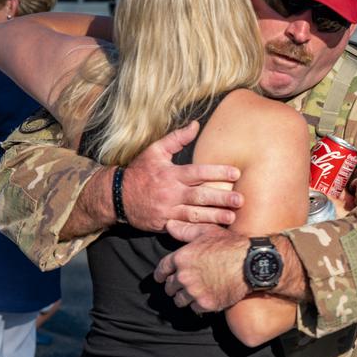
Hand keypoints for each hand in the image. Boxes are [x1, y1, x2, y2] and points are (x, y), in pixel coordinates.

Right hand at [121, 122, 243, 231]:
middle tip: (240, 200)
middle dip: (221, 198)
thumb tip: (196, 125)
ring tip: (232, 217)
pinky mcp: (164, 224)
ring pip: (194, 214)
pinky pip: (183, 227)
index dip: (217, 173)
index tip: (236, 173)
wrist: (117, 196)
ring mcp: (168, 210)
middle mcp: (171, 192)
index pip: (198, 172)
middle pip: (200, 196)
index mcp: (171, 174)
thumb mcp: (155, 151)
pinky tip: (213, 231)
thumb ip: (177, 138)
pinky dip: (198, 230)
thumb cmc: (140, 171)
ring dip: (214, 216)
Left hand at [154, 226, 250, 312]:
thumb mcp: (208, 231)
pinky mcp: (206, 304)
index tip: (161, 277)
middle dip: (174, 286)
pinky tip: (206, 296)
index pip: (161, 270)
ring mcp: (194, 291)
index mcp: (182, 257)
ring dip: (185, 297)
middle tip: (184, 284)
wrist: (251, 263)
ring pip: (179, 300)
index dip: (160, 274)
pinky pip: (194, 308)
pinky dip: (198, 304)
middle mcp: (184, 276)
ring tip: (194, 292)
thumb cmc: (230, 244)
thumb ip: (186, 230)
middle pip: (169, 287)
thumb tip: (169, 224)